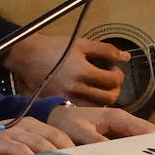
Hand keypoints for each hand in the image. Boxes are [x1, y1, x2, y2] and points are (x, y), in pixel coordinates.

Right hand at [0, 115, 73, 154]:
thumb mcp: (19, 149)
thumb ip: (35, 154)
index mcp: (33, 124)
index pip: (58, 133)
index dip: (71, 145)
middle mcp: (26, 125)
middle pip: (54, 135)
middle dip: (67, 150)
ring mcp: (14, 131)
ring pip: (40, 142)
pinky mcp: (2, 141)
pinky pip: (20, 149)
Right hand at [3, 32, 129, 105]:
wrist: (28, 55)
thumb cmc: (55, 48)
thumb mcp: (82, 44)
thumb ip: (106, 50)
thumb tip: (126, 57)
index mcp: (82, 71)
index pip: (112, 81)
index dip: (118, 75)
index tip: (114, 69)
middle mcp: (75, 88)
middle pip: (108, 97)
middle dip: (114, 89)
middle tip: (110, 80)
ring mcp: (66, 98)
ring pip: (95, 107)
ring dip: (103, 99)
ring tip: (99, 88)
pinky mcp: (57, 103)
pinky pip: (80, 110)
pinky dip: (88, 105)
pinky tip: (87, 94)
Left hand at [46, 105, 154, 143]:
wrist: (55, 117)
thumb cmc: (67, 122)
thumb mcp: (80, 132)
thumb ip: (97, 143)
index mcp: (118, 118)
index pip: (146, 129)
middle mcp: (123, 122)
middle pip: (147, 136)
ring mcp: (121, 129)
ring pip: (141, 142)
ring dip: (149, 153)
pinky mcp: (116, 137)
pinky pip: (131, 146)